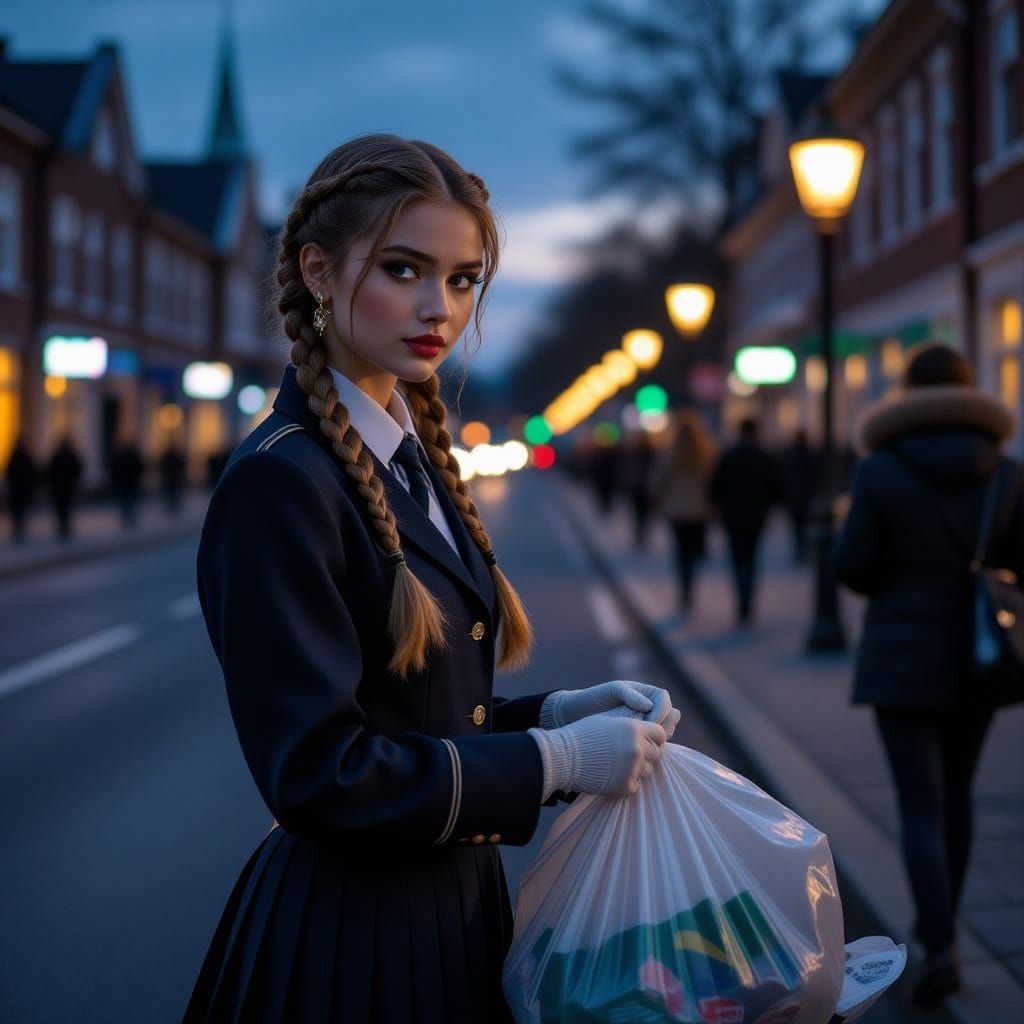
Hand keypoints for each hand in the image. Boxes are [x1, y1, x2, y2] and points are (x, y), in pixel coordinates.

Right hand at [545, 715, 667, 796]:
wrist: (563, 757)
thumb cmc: (582, 735)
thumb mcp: (608, 720)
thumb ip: (631, 724)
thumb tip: (647, 728)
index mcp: (634, 728)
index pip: (660, 734)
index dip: (653, 738)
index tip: (643, 741)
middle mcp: (637, 747)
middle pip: (656, 753)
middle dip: (646, 754)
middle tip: (627, 755)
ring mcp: (633, 767)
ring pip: (648, 770)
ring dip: (637, 769)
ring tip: (617, 765)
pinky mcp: (626, 785)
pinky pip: (636, 785)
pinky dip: (627, 782)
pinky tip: (612, 776)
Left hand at [546, 680, 679, 739]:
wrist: (576, 716)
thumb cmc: (591, 700)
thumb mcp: (608, 692)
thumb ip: (628, 694)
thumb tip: (648, 705)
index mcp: (644, 692)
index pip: (664, 699)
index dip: (661, 711)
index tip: (650, 723)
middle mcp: (648, 707)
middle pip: (670, 716)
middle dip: (664, 726)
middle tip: (649, 737)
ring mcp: (645, 723)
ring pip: (665, 731)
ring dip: (659, 739)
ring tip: (644, 745)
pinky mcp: (639, 739)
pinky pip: (653, 744)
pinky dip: (651, 748)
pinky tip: (639, 753)